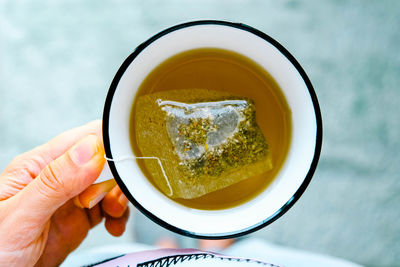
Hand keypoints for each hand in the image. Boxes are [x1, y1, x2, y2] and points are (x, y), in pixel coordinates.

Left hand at [0, 121, 128, 266]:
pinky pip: (107, 209)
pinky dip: (118, 216)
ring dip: (119, 197)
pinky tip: (113, 225)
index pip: (81, 140)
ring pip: (108, 185)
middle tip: (114, 198)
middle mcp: (56, 180)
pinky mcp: (78, 220)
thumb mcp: (21, 215)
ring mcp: (68, 200)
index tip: (126, 162)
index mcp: (37, 166)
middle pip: (101, 162)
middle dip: (117, 177)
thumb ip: (56, 181)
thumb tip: (91, 148)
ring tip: (114, 214)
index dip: (109, 146)